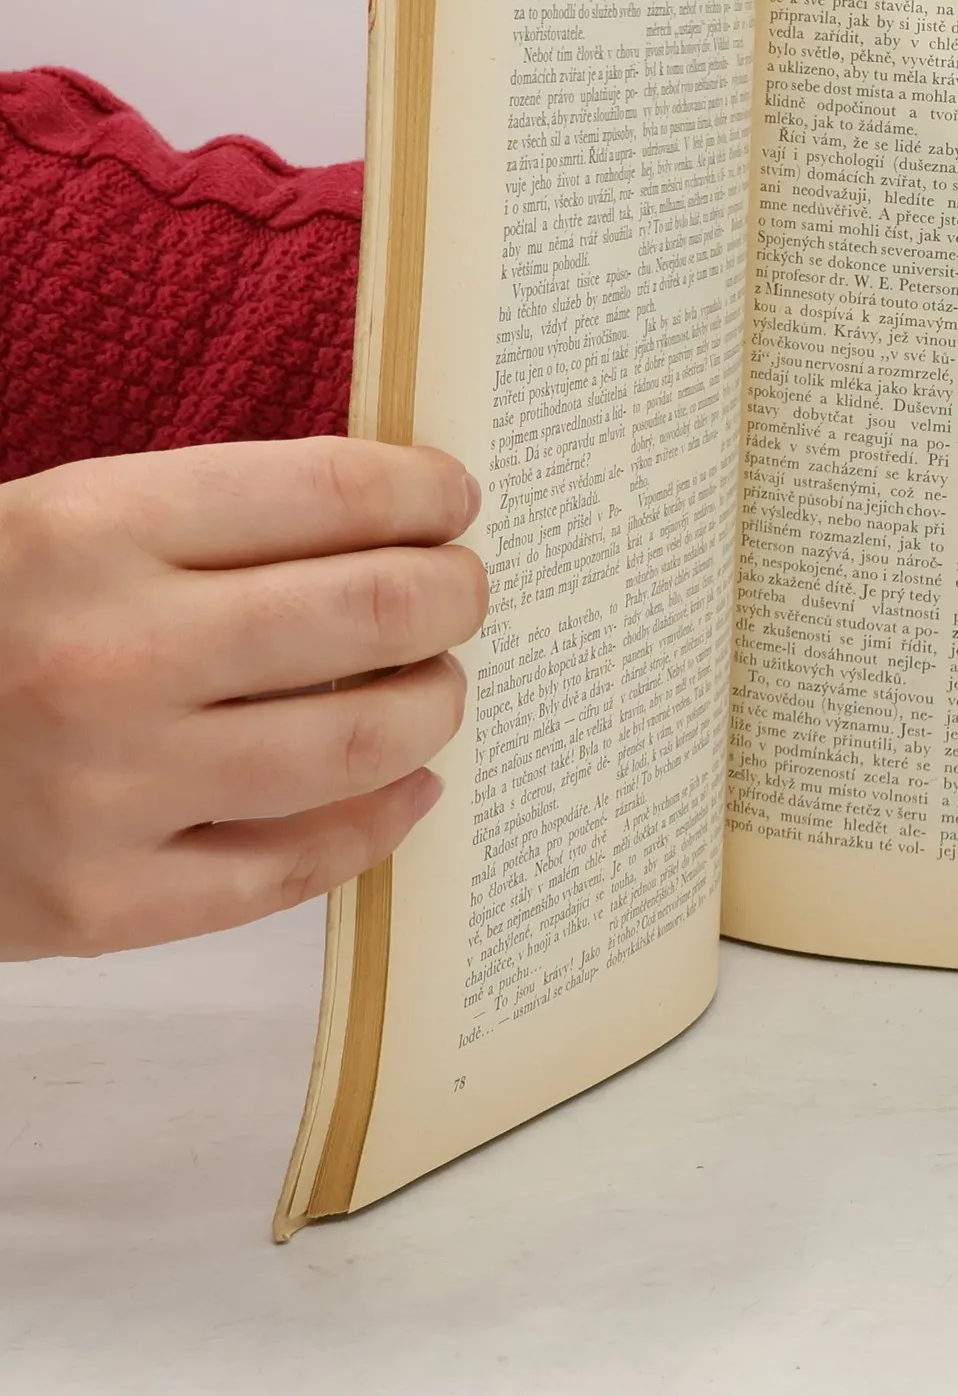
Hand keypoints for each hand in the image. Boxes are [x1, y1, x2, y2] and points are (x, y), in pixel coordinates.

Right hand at [0, 438, 486, 959]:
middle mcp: (105, 654)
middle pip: (374, 612)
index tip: (453, 502)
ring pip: (361, 742)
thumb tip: (399, 522)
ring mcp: (104, 789)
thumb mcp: (56, 524)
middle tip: (462, 592)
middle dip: (454, 595)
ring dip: (435, 704)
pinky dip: (382, 819)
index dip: (428, 494)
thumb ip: (210, 521)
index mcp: (91, 528)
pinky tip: (406, 785)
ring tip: (436, 684)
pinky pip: (298, 865)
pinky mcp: (99, 902)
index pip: (336, 493)